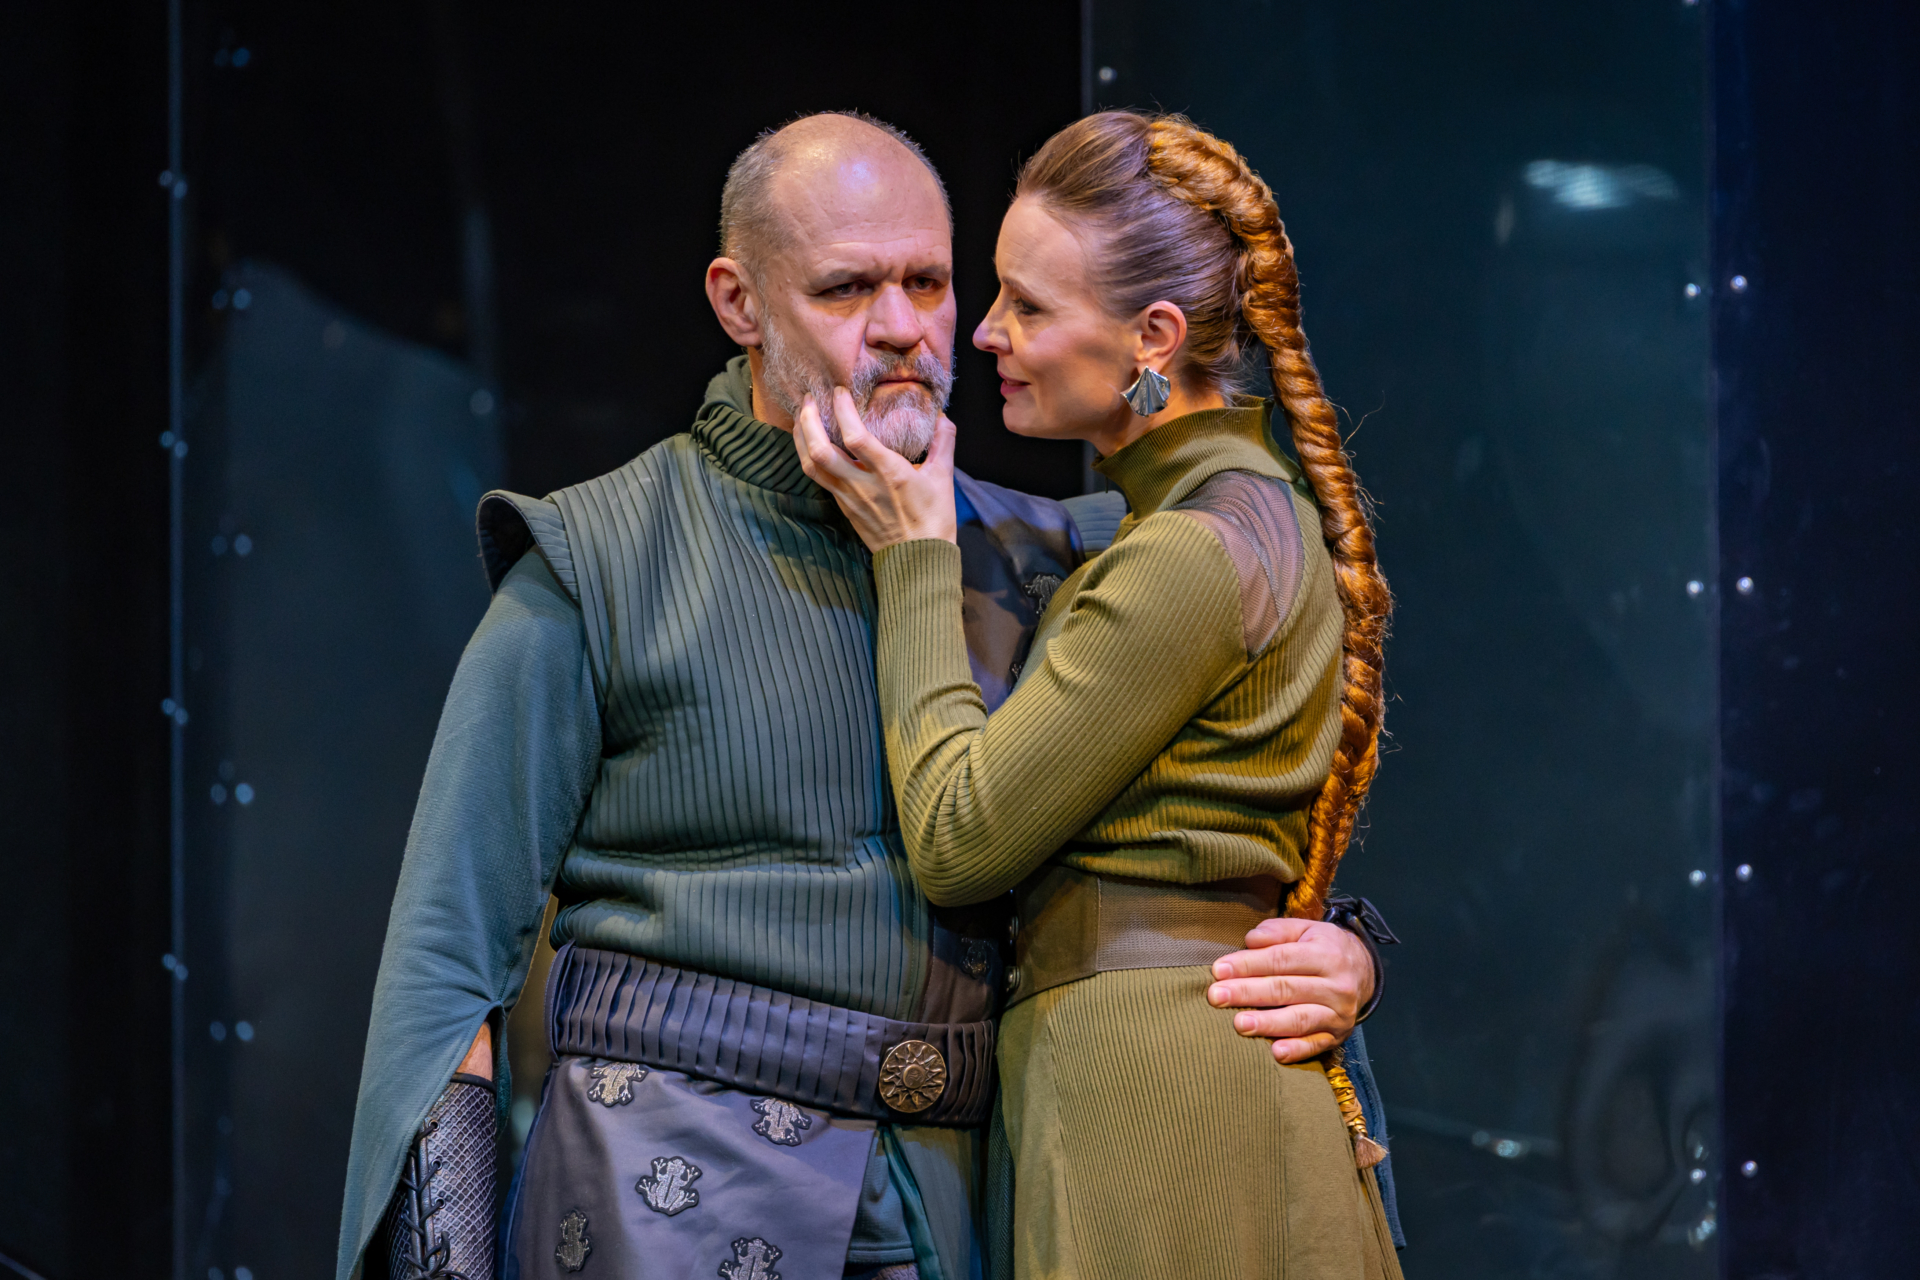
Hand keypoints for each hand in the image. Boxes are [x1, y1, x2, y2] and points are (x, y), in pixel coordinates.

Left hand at [793, 387, 957, 551]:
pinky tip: (810, 444)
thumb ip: (943, 443)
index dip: (842, 410)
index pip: (856, 436)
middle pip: (820, 450)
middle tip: (808, 399)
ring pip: (811, 466)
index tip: (839, 391)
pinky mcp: (843, 507)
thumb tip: (943, 416)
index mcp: (889, 473)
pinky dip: (808, 457)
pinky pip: (818, 478)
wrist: (918, 560)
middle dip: (808, 421)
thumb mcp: (943, 477)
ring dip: (800, 438)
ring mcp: (848, 497)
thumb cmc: (933, 519)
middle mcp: (862, 484)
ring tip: (801, 417)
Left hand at [1206, 917, 1375, 1063]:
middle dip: (1248, 992)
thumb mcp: (1305, 929)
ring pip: (1300, 1019)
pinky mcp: (1337, 1035)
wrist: (1364, 971)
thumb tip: (1250, 940)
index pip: (1281, 959)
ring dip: (1268, 1023)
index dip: (1248, 965)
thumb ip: (1276, 931)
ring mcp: (1339, 1013)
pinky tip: (1275, 1053)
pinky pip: (1316, 1045)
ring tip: (1239, 1024)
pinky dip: (1297, 1050)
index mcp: (1326, 954)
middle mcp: (1336, 985)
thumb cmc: (1322, 948)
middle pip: (1286, 989)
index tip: (1218, 970)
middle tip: (1216, 997)